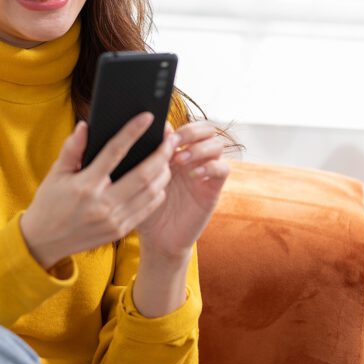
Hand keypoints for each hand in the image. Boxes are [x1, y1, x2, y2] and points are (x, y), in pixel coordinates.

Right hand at [20, 113, 179, 268]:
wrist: (45, 240)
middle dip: (162, 153)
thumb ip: (72, 149)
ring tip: (168, 157)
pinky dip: (158, 192)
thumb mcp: (56, 173)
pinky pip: (147, 209)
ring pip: (151, 192)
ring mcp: (114, 219)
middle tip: (171, 138)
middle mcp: (103, 204)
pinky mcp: (121, 231)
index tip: (147, 118)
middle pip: (144, 174)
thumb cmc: (49, 202)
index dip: (132, 132)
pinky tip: (159, 180)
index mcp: (85, 185)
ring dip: (164, 172)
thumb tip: (85, 126)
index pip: (114, 151)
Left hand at [135, 121, 229, 259]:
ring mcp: (204, 172)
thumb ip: (145, 156)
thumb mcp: (139, 179)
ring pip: (217, 144)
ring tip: (180, 160)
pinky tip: (194, 175)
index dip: (176, 125)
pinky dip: (211, 167)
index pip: (185, 125)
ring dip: (200, 148)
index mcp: (174, 152)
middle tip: (175, 142)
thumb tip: (146, 129)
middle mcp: (192, 158)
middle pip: (206, 129)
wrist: (157, 238)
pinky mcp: (213, 189)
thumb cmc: (143, 207)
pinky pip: (223, 169)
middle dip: (192, 131)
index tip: (160, 132)